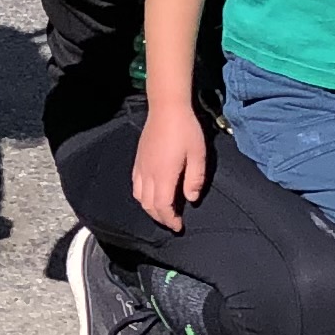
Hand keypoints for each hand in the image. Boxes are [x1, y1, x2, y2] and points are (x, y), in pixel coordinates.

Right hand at [129, 104, 209, 232]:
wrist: (166, 108)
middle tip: (173, 221)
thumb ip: (195, 179)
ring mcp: (140, 167)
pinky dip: (142, 196)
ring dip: (150, 208)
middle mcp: (148, 174)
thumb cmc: (186, 130)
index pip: (162, 207)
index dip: (170, 220)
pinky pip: (136, 185)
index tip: (179, 226)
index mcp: (163, 175)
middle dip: (160, 218)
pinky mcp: (138, 160)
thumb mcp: (198, 154)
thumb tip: (190, 199)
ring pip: (139, 197)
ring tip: (163, 210)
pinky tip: (152, 193)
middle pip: (149, 205)